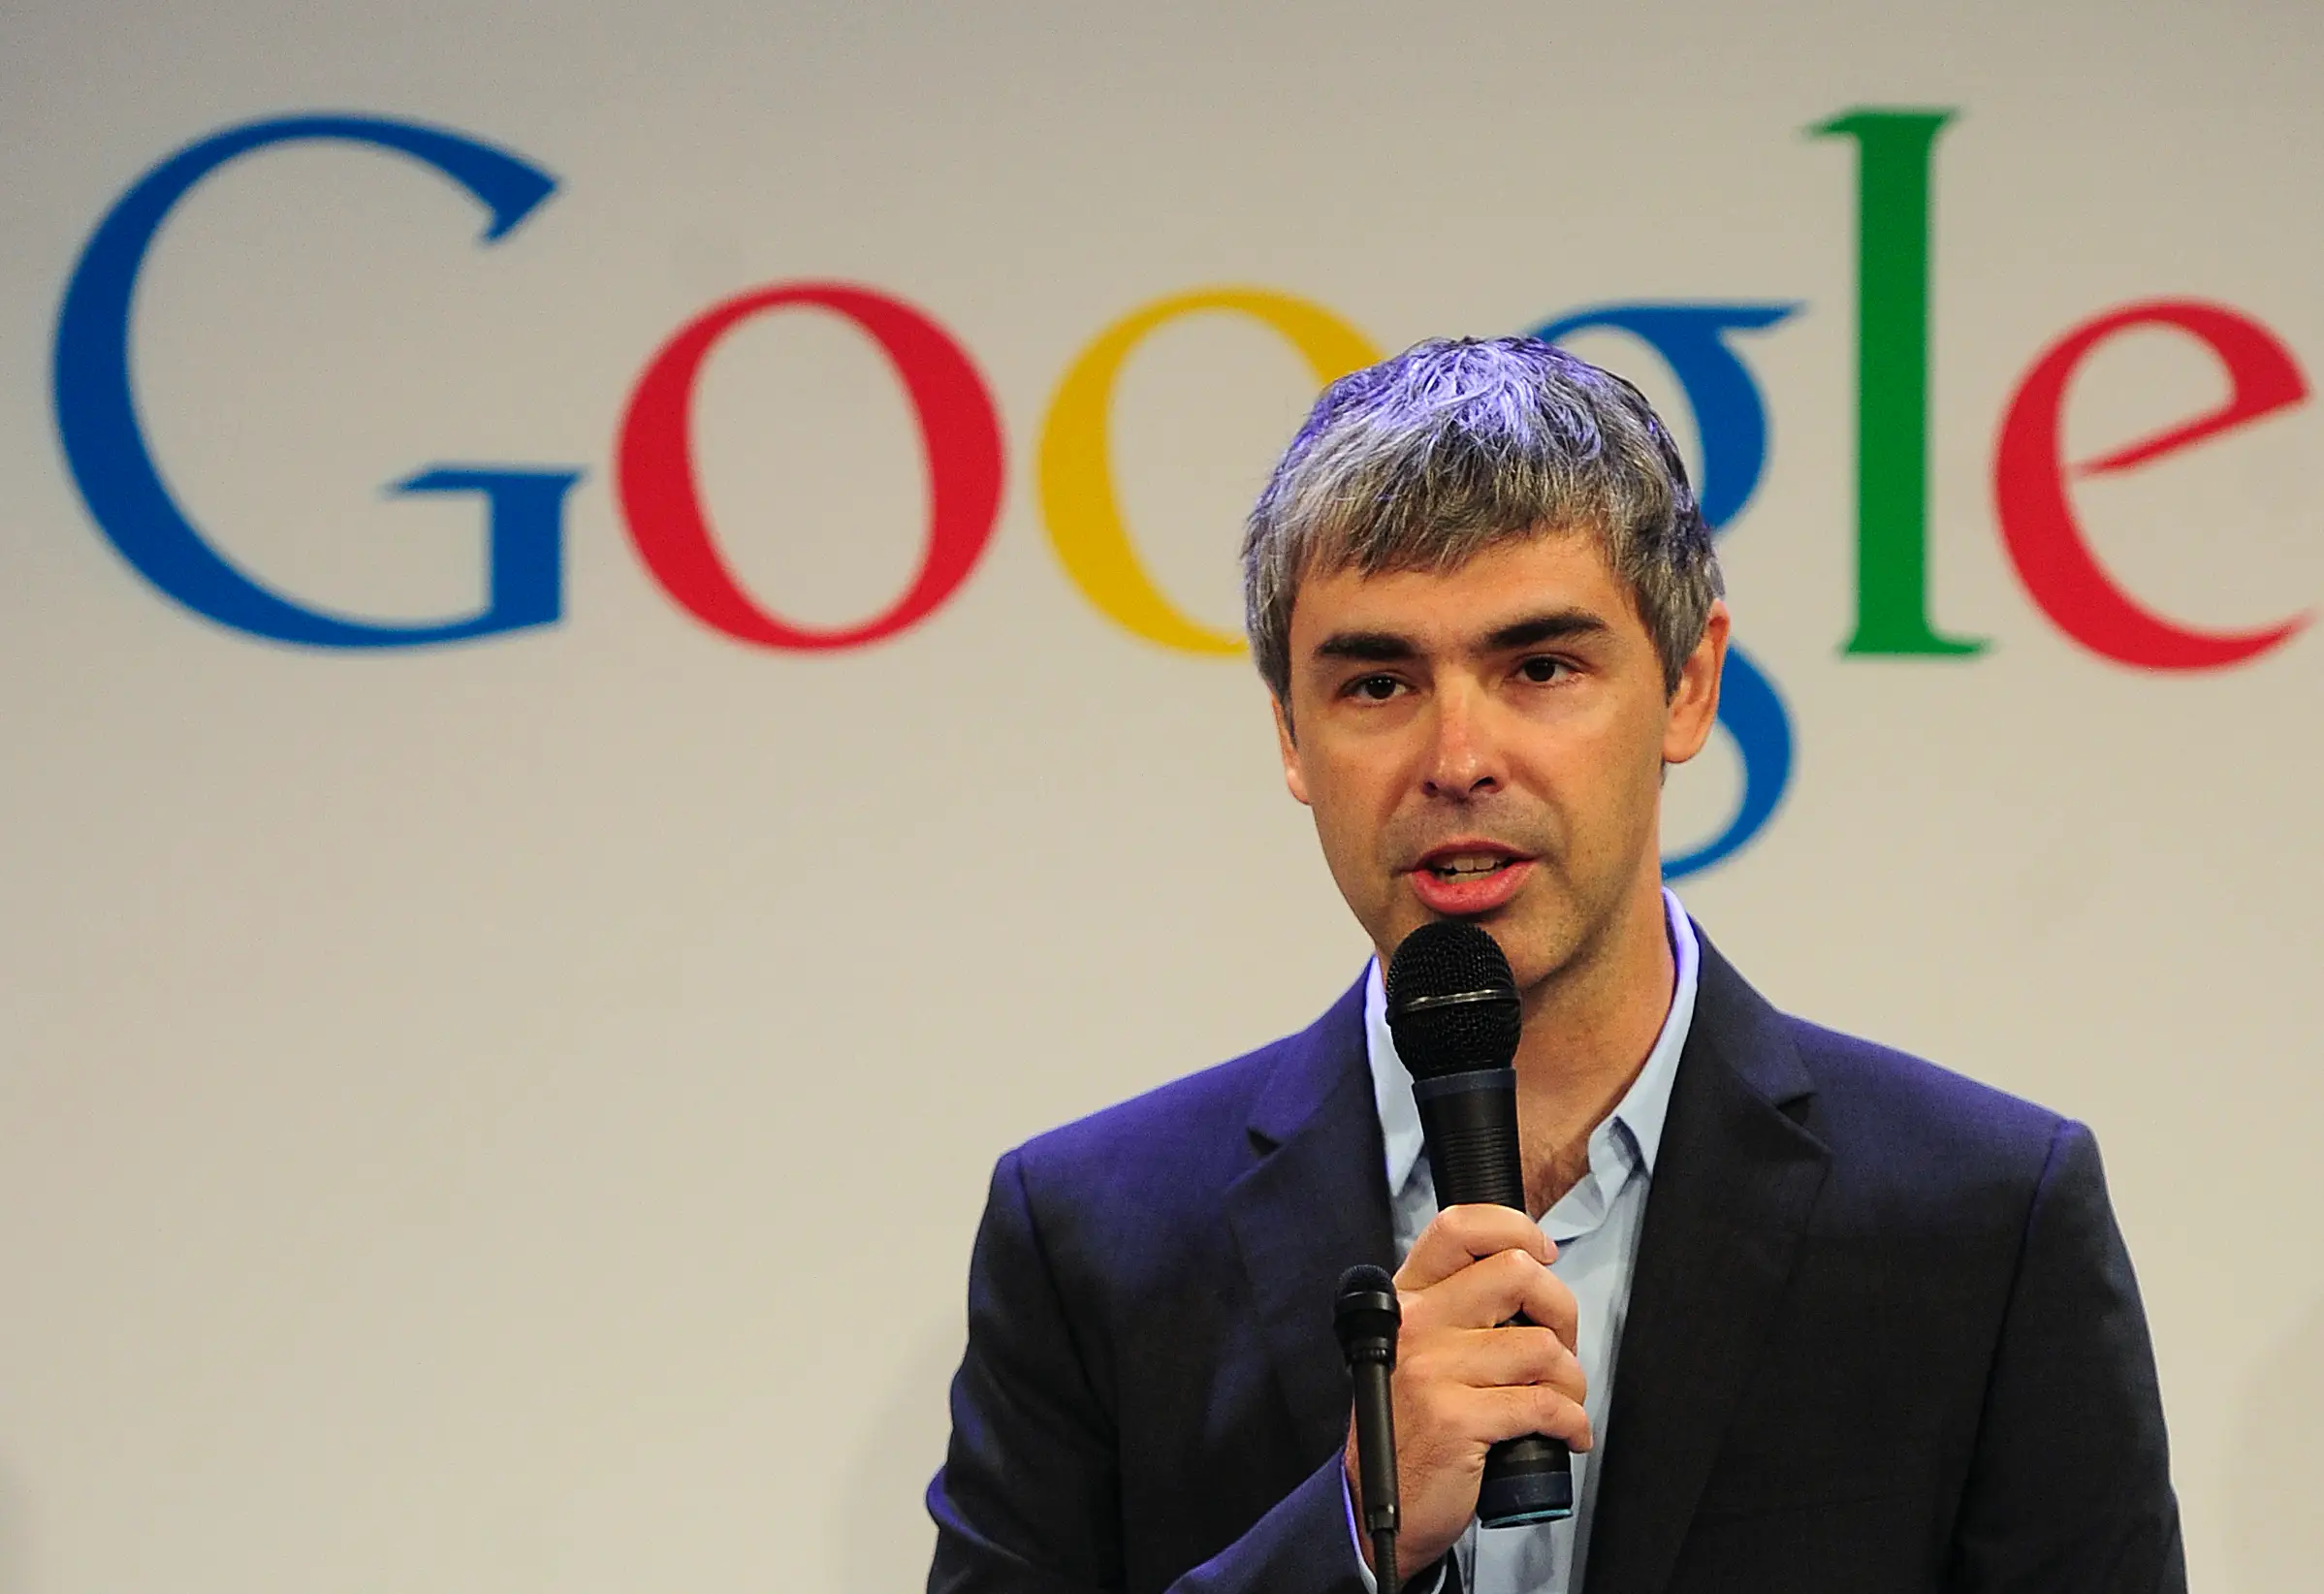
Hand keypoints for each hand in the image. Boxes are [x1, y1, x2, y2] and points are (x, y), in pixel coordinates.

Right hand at [1344, 1204, 1590, 1576]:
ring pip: (1542, 1346)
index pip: (1458, 1227)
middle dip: (1561, 1312)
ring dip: (1570, 1381)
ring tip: (1559, 1402)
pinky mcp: (1456, 1419)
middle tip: (1556, 1347)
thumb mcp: (1420, 1351)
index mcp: (1409, 1300)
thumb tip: (1535, 1283)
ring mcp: (1433, 1370)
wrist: (1379, 1505)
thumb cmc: (1412, 1427)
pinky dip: (1572, 1422)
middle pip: (1517, 1274)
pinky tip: (1566, 1434)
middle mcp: (1416, 1325)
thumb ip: (1460, 1310)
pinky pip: (1545, 1404)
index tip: (1543, 1254)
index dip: (1514, 1227)